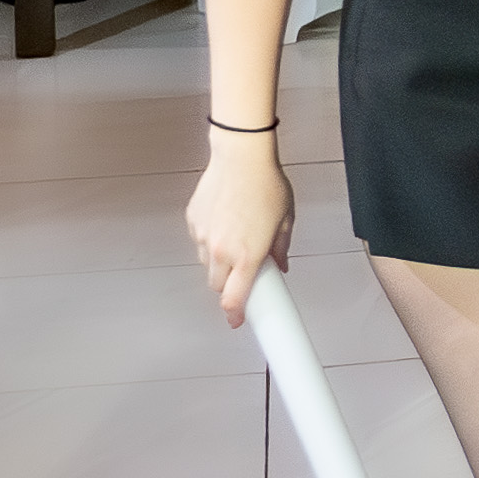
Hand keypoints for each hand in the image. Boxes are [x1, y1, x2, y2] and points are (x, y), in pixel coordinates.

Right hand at [186, 138, 292, 324]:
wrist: (241, 157)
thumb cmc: (266, 184)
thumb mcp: (285, 221)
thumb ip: (281, 249)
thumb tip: (281, 265)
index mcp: (248, 256)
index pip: (234, 299)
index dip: (235, 314)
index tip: (237, 320)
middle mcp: (222, 251)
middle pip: (218, 285)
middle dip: (229, 284)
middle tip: (243, 270)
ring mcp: (204, 236)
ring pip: (206, 264)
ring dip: (219, 261)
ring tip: (236, 236)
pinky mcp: (193, 222)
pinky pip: (199, 241)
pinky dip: (210, 239)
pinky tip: (225, 220)